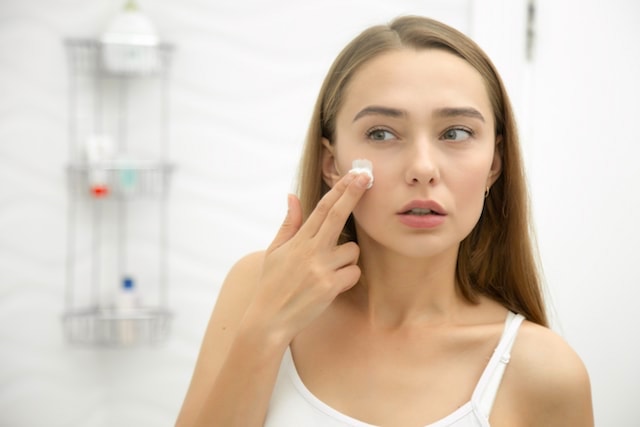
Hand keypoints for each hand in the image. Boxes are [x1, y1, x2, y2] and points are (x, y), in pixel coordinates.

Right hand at [243, 172, 370, 344]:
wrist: (269, 318)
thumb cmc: (272, 283)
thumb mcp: (276, 250)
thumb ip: (289, 223)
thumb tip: (293, 196)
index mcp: (299, 240)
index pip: (323, 208)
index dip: (340, 189)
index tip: (353, 174)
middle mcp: (311, 251)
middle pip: (338, 215)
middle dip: (354, 194)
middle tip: (367, 176)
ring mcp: (321, 268)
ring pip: (352, 250)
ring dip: (347, 257)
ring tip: (328, 269)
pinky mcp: (330, 287)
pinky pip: (353, 273)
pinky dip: (347, 277)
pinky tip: (331, 284)